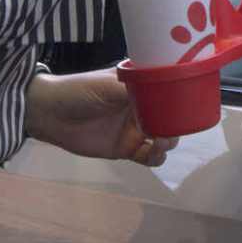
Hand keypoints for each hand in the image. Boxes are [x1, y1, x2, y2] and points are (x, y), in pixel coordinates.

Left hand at [24, 69, 177, 165]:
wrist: (50, 115)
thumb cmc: (79, 91)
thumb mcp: (110, 85)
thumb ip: (138, 91)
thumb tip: (165, 93)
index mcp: (141, 86)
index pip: (168, 90)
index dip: (181, 95)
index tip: (191, 100)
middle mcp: (142, 106)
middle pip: (170, 116)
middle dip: (178, 122)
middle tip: (174, 126)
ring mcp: (135, 128)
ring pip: (164, 137)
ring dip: (168, 140)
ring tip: (159, 140)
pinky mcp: (126, 149)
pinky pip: (149, 156)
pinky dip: (156, 157)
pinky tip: (153, 152)